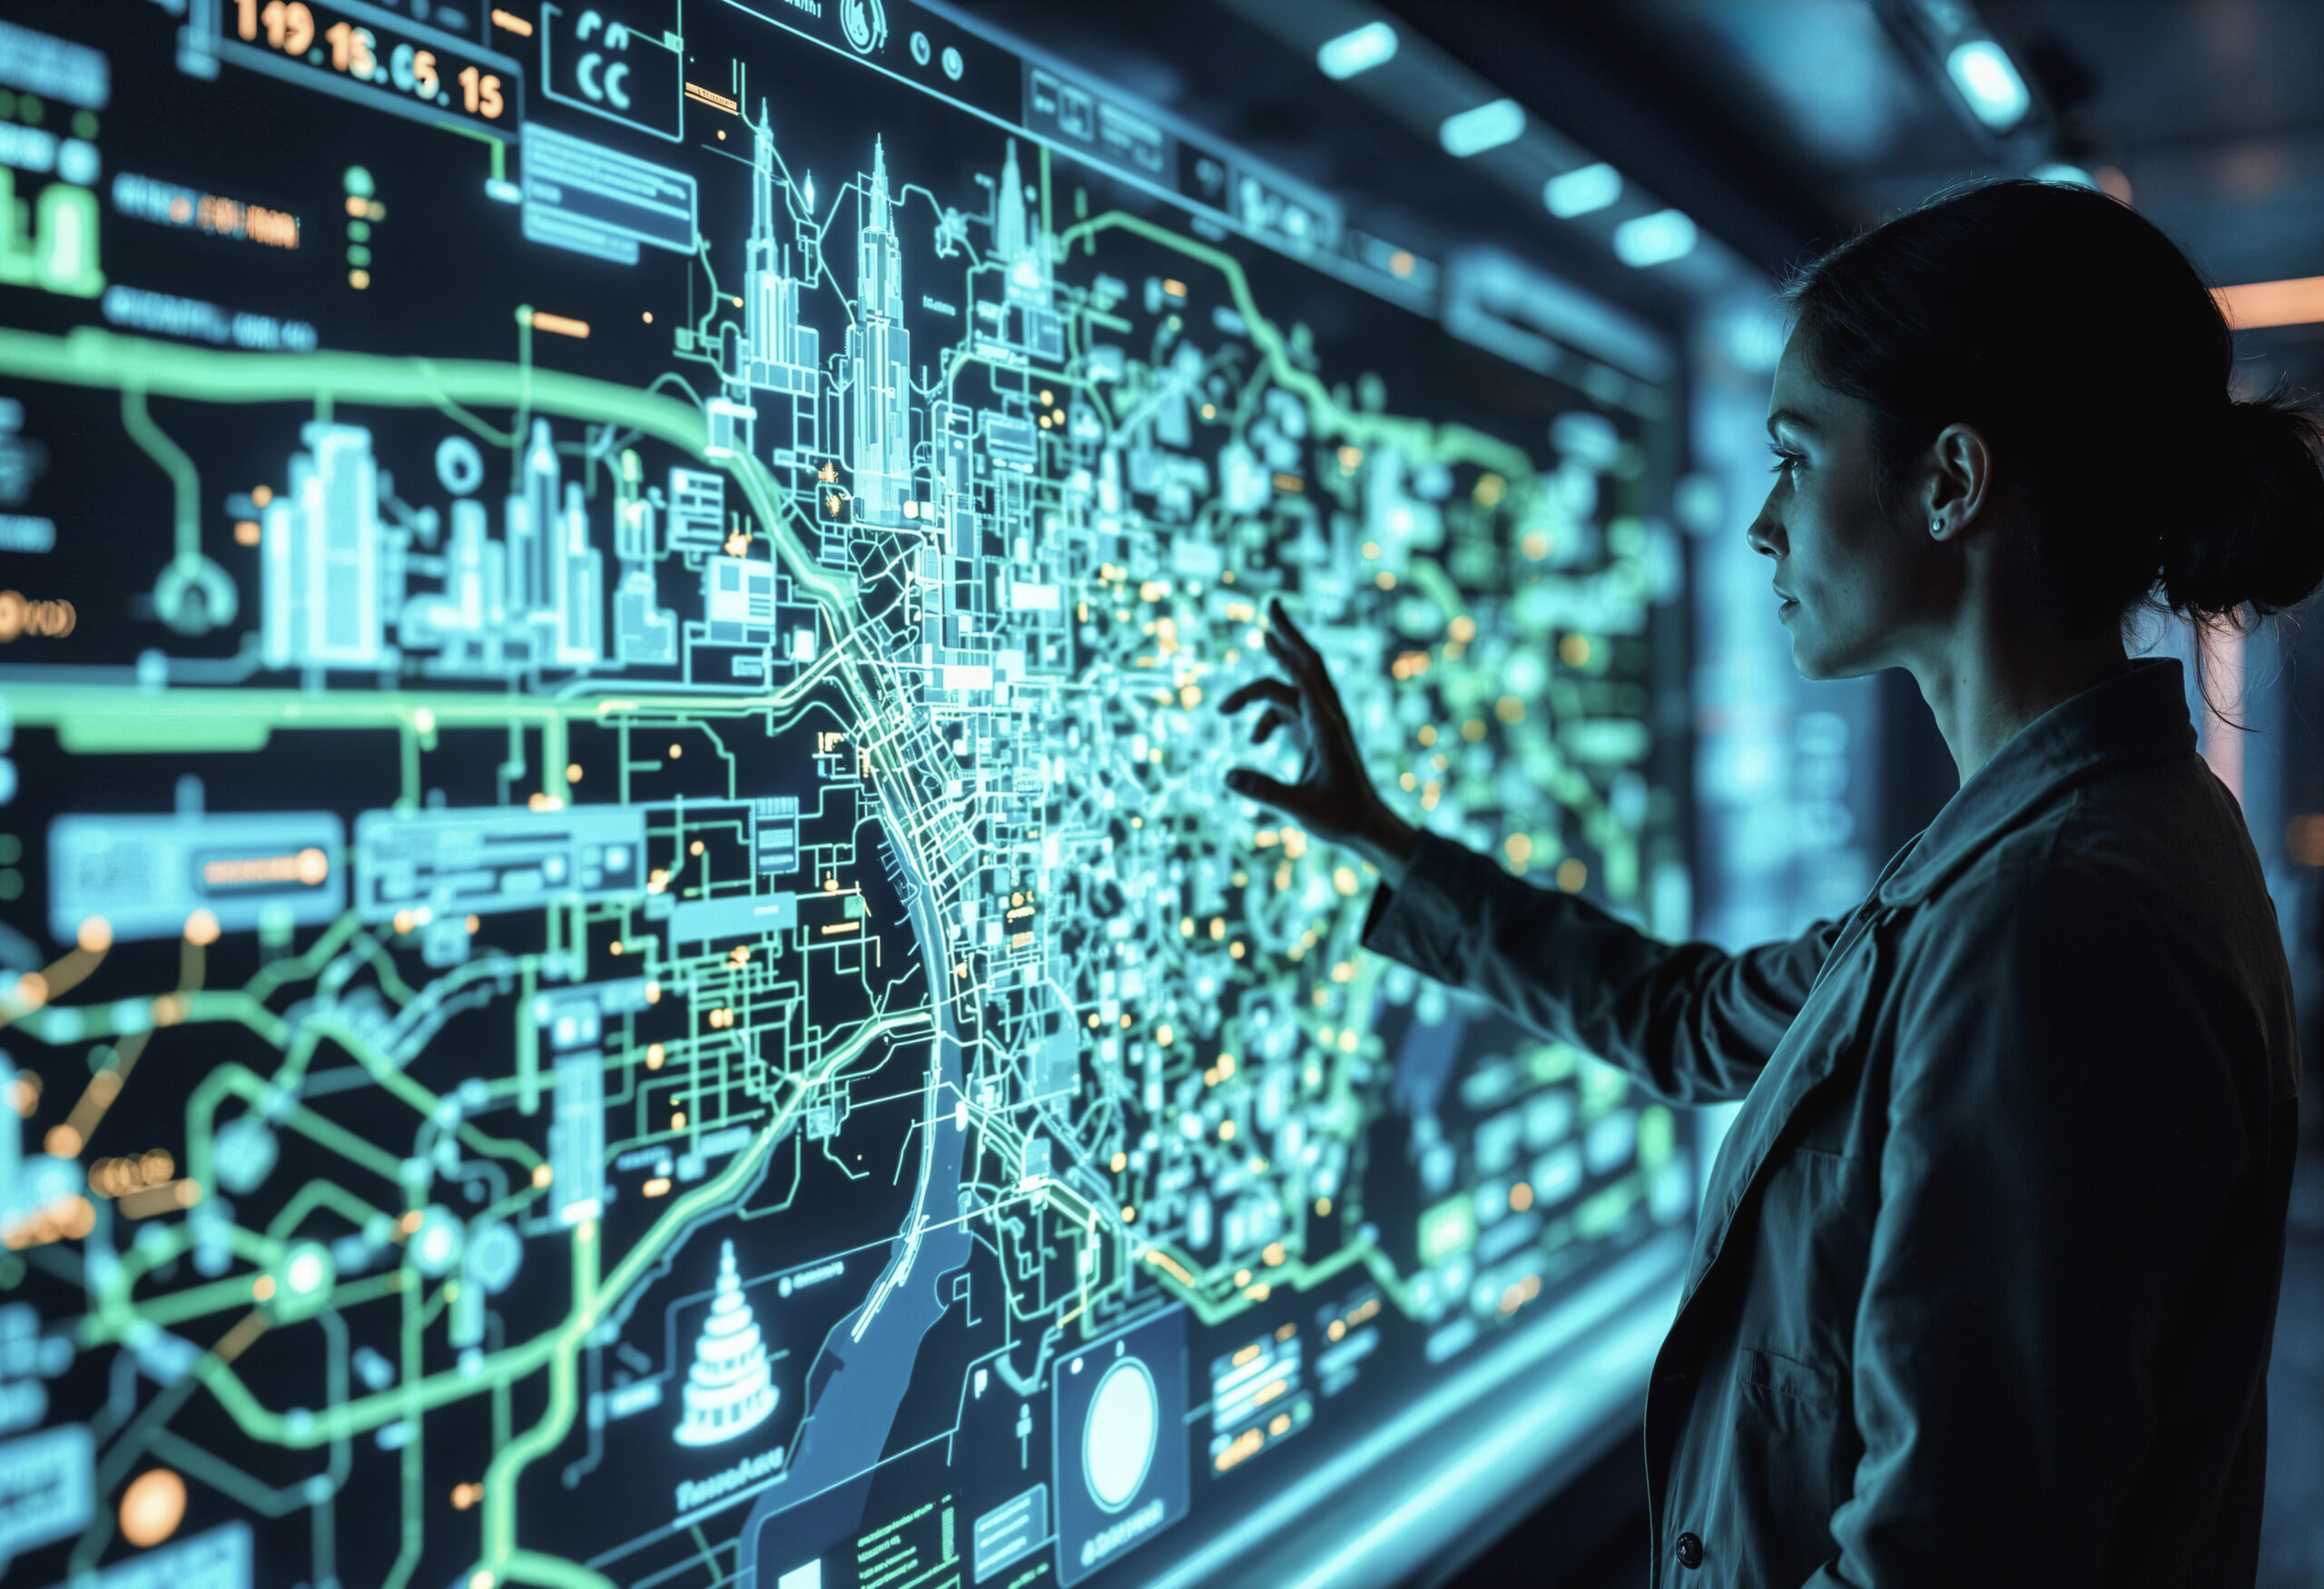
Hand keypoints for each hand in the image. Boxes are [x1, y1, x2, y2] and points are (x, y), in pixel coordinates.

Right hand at [1218, 598, 1418, 886]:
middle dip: (1288, 633)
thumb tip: (1226, 775)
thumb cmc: (1339, 817)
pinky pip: (1286, 708)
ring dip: (1257, 691)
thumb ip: (1265, 791)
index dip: (1284, 657)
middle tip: (1272, 602)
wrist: (1366, 825)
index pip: (1304, 681)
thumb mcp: (1301, 809)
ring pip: (1290, 685)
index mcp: (1327, 728)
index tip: (1266, 631)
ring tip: (1223, 710)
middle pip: (1307, 662)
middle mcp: (1326, 716)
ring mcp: (1321, 720)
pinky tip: (1253, 742)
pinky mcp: (1316, 730)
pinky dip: (1266, 717)